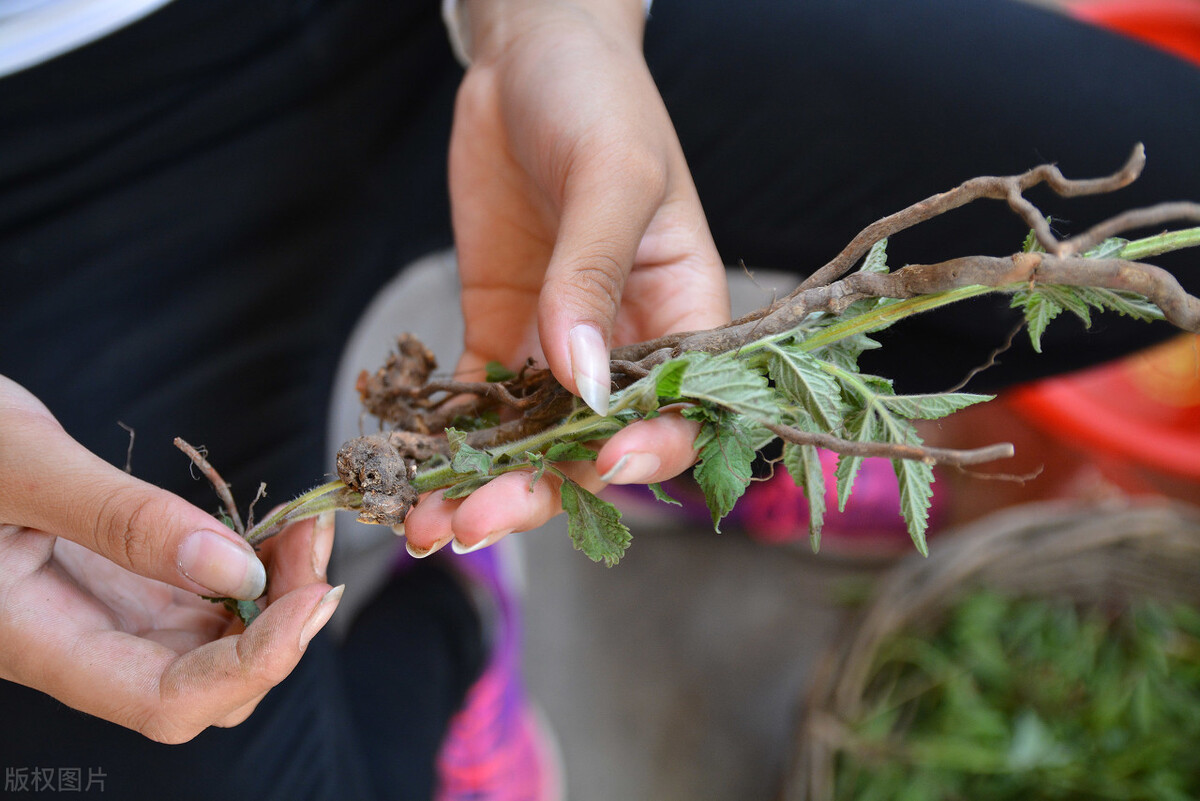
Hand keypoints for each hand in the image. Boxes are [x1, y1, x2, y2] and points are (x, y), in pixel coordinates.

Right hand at [0, 376, 341, 742]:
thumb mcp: (21, 464)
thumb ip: (122, 520)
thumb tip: (235, 567)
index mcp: (37, 642)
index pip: (164, 700)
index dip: (251, 667)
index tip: (312, 598)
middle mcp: (83, 646)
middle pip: (206, 688)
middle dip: (281, 629)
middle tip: (313, 542)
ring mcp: (110, 618)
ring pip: (217, 648)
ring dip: (279, 598)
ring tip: (304, 527)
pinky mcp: (128, 585)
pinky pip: (208, 603)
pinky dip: (257, 573)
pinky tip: (274, 531)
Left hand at [404, 0, 729, 553]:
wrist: (531, 57)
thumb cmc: (599, 100)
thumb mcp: (612, 176)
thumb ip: (593, 276)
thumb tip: (583, 381)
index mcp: (683, 315)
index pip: (683, 411)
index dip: (649, 451)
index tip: (601, 464)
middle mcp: (625, 348)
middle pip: (590, 449)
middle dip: (536, 494)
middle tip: (473, 521)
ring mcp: (558, 346)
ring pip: (528, 443)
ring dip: (478, 489)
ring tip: (420, 525)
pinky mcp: (501, 332)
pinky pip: (475, 405)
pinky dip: (442, 442)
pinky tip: (402, 468)